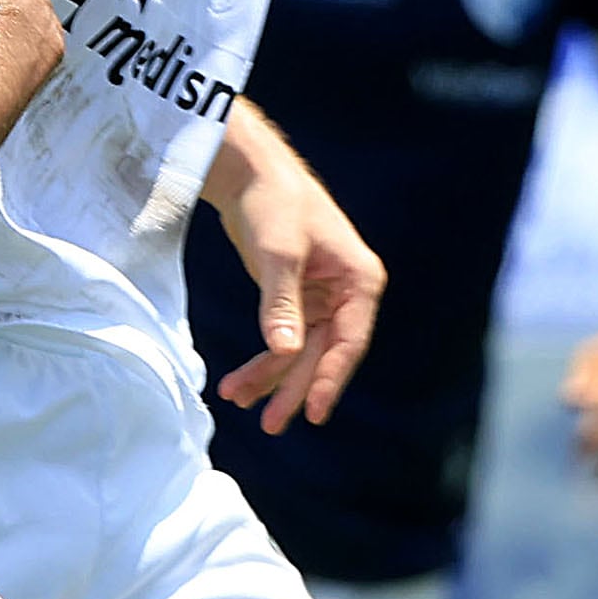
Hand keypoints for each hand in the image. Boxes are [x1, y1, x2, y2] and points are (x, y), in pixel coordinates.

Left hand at [208, 124, 384, 433]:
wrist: (250, 173)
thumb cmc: (274, 202)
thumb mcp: (278, 254)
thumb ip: (281, 304)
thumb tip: (286, 352)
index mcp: (359, 280)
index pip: (349, 341)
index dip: (331, 379)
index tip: (313, 413)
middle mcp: (347, 293)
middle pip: (323, 353)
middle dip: (293, 388)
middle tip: (270, 425)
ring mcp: (322, 297)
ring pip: (300, 351)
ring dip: (271, 378)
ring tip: (238, 401)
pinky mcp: (297, 297)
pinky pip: (284, 339)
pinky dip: (264, 360)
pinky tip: (240, 382)